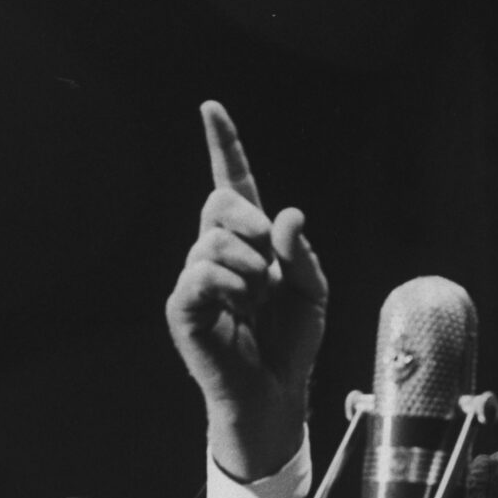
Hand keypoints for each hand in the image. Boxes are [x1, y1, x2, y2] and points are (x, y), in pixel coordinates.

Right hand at [165, 100, 328, 479]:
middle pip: (219, 202)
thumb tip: (286, 214)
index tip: (211, 107)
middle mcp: (215, 252)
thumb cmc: (291, 339)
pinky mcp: (183, 307)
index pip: (232, 185)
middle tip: (271, 267)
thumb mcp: (314, 290)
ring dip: (250, 269)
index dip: (223, 147)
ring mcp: (195, 278)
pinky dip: (233, 287)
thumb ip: (302, 250)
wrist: (277, 390)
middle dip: (251, 223)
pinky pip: (201, 274)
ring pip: (213, 241)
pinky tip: (243, 309)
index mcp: (249, 242)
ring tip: (258, 302)